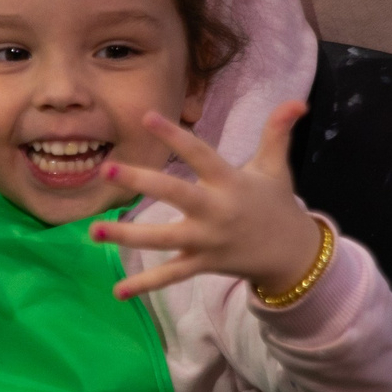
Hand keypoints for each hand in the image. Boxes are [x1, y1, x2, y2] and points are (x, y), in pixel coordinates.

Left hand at [91, 102, 323, 300]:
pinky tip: (117, 291)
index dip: (175, 135)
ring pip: (163, 239)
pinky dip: (145, 285)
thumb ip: (277, 132)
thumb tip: (297, 100)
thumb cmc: (276, 205)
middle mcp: (216, 211)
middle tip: (106, 169)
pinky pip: (171, 276)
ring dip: (127, 236)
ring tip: (94, 230)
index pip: (199, 154)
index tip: (146, 116)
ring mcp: (207, 241)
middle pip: (174, 194)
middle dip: (140, 182)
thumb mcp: (276, 168)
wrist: (292, 256)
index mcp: (230, 182)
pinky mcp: (202, 264)